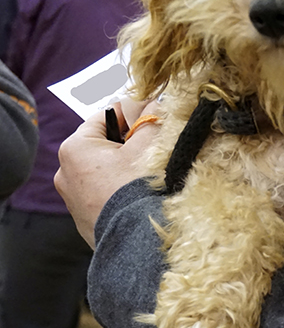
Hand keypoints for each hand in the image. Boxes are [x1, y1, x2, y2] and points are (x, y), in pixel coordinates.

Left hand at [55, 99, 160, 248]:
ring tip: (151, 172)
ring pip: (105, 169)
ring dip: (127, 165)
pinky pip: (104, 192)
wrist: (133, 241)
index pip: (108, 114)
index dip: (135, 112)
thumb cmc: (137, 188)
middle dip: (131, 141)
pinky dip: (121, 188)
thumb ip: (151, 119)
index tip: (156, 115)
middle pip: (105, 142)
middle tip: (157, 145)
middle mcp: (65, 171)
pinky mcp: (84, 218)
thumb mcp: (149, 145)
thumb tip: (155, 103)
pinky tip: (140, 194)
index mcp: (76, 147)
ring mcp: (73, 198)